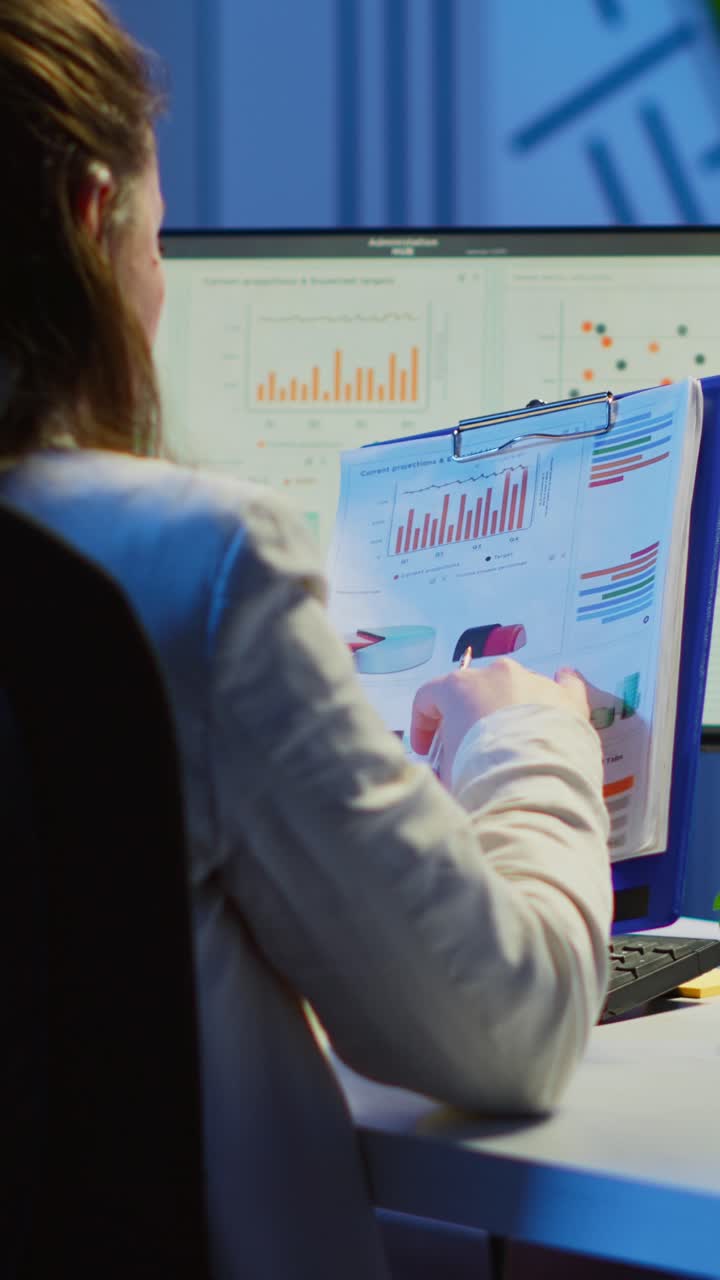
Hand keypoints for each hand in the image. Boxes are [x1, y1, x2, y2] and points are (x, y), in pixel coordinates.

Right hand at [411, 658, 589, 781]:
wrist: (532, 789)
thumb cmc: (480, 776)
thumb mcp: (446, 772)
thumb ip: (444, 760)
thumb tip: (451, 768)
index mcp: (459, 686)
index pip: (429, 696)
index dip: (422, 725)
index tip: (427, 752)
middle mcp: (497, 675)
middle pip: (474, 691)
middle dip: (469, 718)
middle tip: (469, 750)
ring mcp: (535, 682)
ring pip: (516, 689)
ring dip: (509, 710)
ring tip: (513, 744)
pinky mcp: (568, 698)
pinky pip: (564, 683)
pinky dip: (559, 688)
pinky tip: (561, 683)